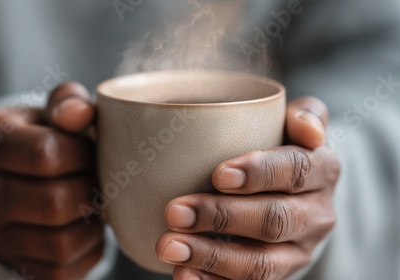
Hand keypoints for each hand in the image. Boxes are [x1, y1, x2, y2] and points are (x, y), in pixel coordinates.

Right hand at [0, 83, 102, 278]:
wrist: (6, 182)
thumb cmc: (37, 140)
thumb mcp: (47, 112)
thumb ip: (67, 102)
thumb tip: (80, 113)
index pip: (44, 154)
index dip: (82, 154)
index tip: (89, 151)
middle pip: (54, 203)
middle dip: (90, 189)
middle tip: (95, 178)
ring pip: (61, 243)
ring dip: (92, 222)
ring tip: (92, 202)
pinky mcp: (14, 265)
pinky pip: (63, 269)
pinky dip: (88, 247)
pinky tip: (85, 225)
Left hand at [156, 97, 340, 279]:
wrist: (294, 192)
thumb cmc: (282, 148)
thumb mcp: (297, 124)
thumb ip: (305, 114)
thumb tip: (308, 129)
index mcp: (323, 170)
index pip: (296, 170)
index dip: (259, 174)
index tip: (218, 176)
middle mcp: (317, 214)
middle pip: (274, 220)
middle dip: (221, 218)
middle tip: (174, 212)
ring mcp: (299, 251)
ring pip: (261, 263)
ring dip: (212, 257)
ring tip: (169, 247)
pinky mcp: (279, 273)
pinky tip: (183, 275)